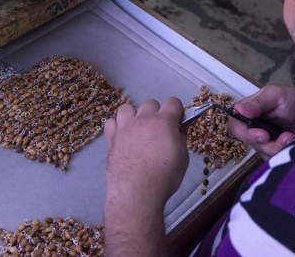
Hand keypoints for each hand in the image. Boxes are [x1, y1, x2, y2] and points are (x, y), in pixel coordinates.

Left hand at [105, 98, 188, 212]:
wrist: (137, 193)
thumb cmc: (164, 177)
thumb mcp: (183, 157)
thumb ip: (181, 137)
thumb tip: (181, 126)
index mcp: (164, 122)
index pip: (173, 102)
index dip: (177, 112)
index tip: (178, 123)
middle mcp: (144, 119)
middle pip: (151, 103)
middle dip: (157, 113)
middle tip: (159, 131)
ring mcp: (125, 127)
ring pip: (127, 108)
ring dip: (134, 116)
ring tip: (138, 131)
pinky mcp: (112, 138)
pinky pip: (111, 122)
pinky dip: (117, 127)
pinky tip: (123, 137)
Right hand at [228, 85, 294, 159]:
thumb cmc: (293, 99)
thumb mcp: (276, 95)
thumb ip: (258, 103)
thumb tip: (239, 109)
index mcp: (248, 111)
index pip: (235, 126)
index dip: (245, 134)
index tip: (263, 134)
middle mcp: (253, 126)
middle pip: (247, 143)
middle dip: (265, 144)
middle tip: (282, 137)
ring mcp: (263, 139)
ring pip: (261, 152)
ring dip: (278, 148)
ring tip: (291, 137)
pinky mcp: (273, 148)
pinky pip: (271, 158)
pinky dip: (282, 152)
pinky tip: (291, 142)